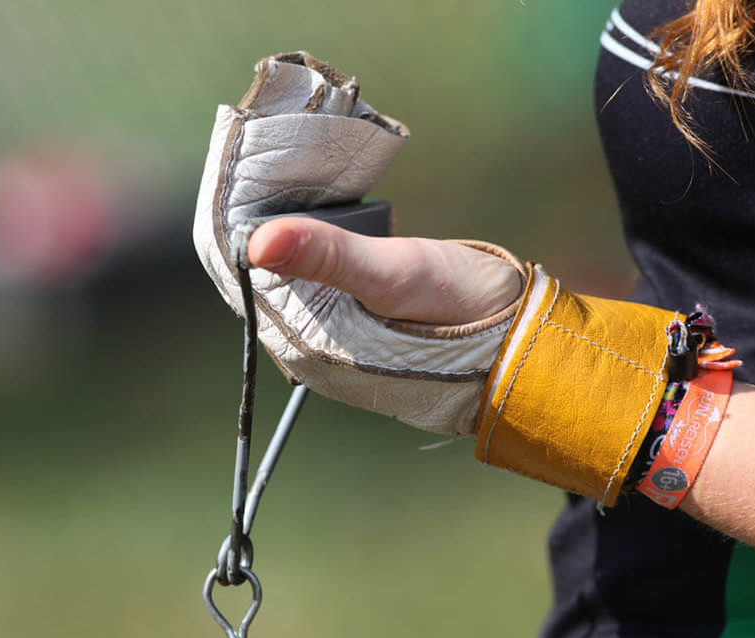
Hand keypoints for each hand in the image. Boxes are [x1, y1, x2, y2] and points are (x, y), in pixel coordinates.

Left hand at [193, 52, 526, 435]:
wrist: (520, 340)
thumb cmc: (462, 312)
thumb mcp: (394, 275)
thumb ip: (328, 257)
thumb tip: (258, 243)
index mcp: (307, 346)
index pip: (247, 285)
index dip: (235, 234)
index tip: (234, 180)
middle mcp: (311, 351)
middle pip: (265, 282)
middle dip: (258, 231)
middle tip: (259, 169)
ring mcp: (334, 342)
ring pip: (290, 281)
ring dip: (285, 238)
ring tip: (279, 186)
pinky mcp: (358, 329)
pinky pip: (316, 285)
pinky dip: (311, 251)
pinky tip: (314, 221)